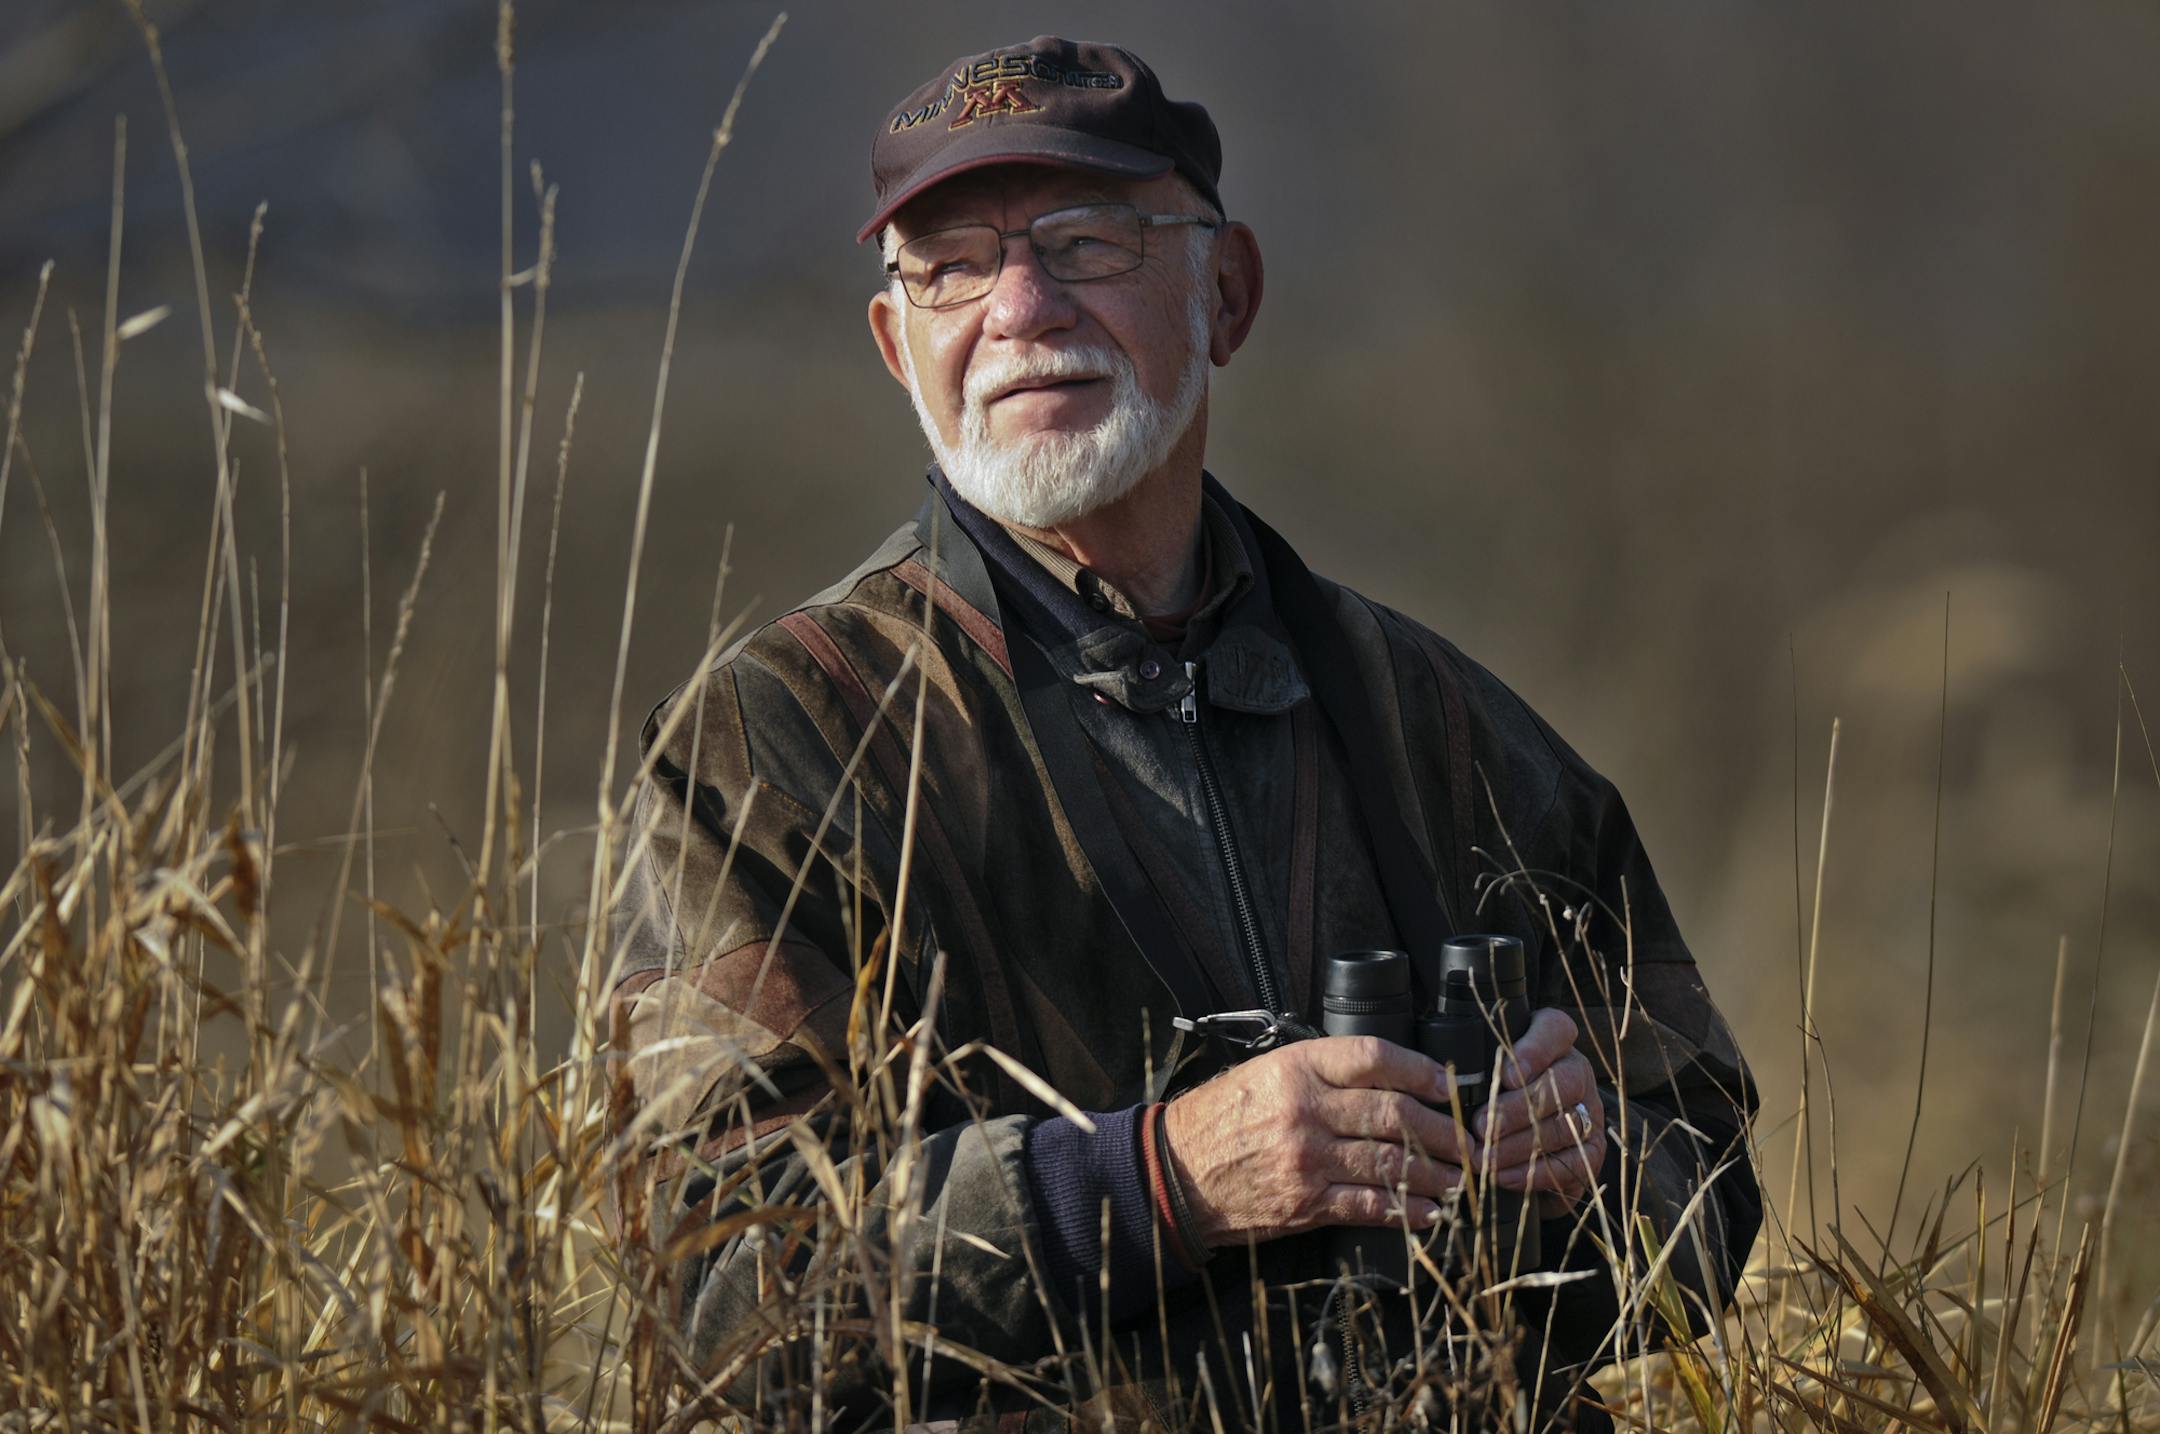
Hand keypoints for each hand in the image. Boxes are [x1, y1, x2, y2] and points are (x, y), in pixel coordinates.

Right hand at [1161, 1036, 1475, 1247]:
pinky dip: (1406, 1210)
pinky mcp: (1305, 1202)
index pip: (1375, 1058)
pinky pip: (1369, 1206)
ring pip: (1391, 1162)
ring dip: (1436, 1174)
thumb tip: (1392, 1079)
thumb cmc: (1226, 1116)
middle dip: (1444, 1130)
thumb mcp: (1268, 1071)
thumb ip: (1323, 1071)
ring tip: (1460, 1178)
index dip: (1423, 1070)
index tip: (1450, 1086)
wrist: (1178, 1170)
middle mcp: (1305, 1108)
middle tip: (1471, 1142)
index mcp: (1297, 1066)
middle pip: (1395, 1113)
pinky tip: (1428, 1211)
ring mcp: (1307, 1158)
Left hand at [1466, 1008, 1608, 1217]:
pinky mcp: (1593, 1149)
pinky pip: (1574, 1163)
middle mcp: (1577, 1073)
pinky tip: (1504, 1176)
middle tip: (1480, 1126)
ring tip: (1485, 1157)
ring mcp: (1589, 1111)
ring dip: (1519, 1145)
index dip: (1535, 1048)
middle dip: (1517, 1107)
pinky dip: (1535, 1173)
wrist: (1529, 1143)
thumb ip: (1475, 1066)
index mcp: (1554, 1043)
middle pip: (1562, 1082)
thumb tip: (1442, 1081)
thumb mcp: (1484, 1071)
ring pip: (1564, 1125)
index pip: (1556, 1029)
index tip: (1503, 1073)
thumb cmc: (1495, 1095)